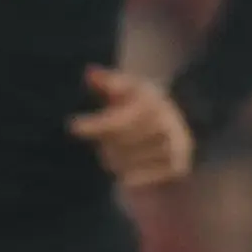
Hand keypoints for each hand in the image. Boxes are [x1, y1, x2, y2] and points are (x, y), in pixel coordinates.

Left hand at [68, 66, 196, 188]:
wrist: (175, 125)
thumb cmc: (140, 105)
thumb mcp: (126, 88)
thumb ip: (108, 82)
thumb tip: (89, 72)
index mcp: (154, 101)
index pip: (121, 119)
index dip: (97, 125)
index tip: (73, 127)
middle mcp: (169, 122)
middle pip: (122, 142)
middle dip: (106, 144)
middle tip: (103, 144)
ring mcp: (176, 145)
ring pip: (130, 162)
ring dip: (116, 161)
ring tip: (116, 155)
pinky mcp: (179, 165)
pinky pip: (145, 177)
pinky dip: (131, 178)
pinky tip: (124, 175)